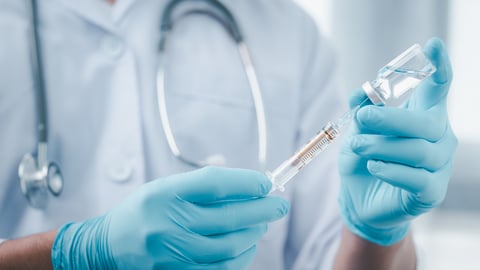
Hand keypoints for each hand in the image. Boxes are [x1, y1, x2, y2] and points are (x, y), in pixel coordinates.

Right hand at [51, 166, 288, 268]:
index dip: (247, 183)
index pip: (215, 184)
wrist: (108, 247)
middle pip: (229, 216)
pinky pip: (221, 268)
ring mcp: (173, 253)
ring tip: (263, 224)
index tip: (266, 183)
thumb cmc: (142, 211)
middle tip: (279, 205)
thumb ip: (202, 184)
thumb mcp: (165, 187)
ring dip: (254, 234)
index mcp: (164, 194)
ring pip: (230, 246)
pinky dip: (242, 256)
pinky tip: (248, 245)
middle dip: (262, 209)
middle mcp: (168, 223)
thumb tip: (245, 181)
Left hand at [338, 38, 456, 245]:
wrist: (360, 199)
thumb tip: (362, 92)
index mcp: (422, 116)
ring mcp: (438, 166)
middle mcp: (438, 138)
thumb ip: (361, 111)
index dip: (439, 68)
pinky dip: (391, 170)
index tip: (433, 45)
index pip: (438, 89)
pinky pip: (416, 178)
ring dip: (382, 146)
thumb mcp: (356, 132)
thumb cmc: (363, 159)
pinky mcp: (431, 192)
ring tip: (357, 146)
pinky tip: (373, 167)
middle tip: (362, 119)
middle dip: (391, 118)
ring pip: (418, 150)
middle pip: (426, 122)